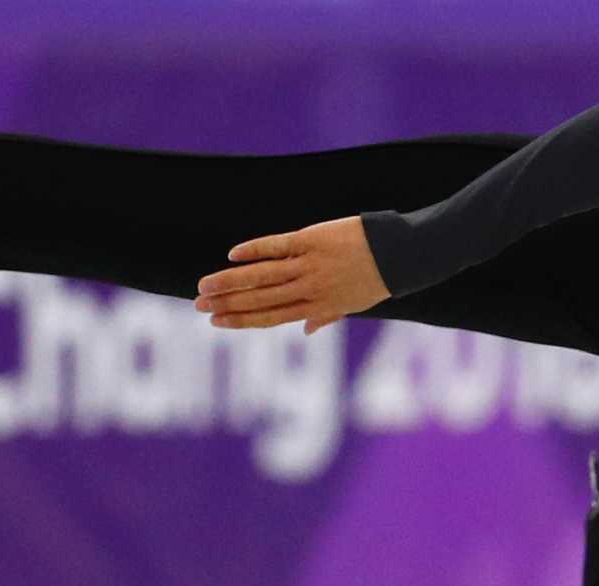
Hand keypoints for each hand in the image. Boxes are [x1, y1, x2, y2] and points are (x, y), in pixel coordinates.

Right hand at [194, 215, 387, 335]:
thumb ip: (326, 316)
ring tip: (205, 285)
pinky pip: (277, 246)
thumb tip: (307, 331)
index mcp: (316, 307)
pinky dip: (254, 250)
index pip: (271, 317)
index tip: (217, 322)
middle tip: (199, 304)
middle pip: (260, 298)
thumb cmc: (377, 279)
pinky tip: (233, 254)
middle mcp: (308, 289)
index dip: (242, 320)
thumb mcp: (353, 305)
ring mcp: (309, 265)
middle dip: (228, 303)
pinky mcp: (311, 240)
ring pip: (263, 275)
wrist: (399, 255)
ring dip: (231, 280)